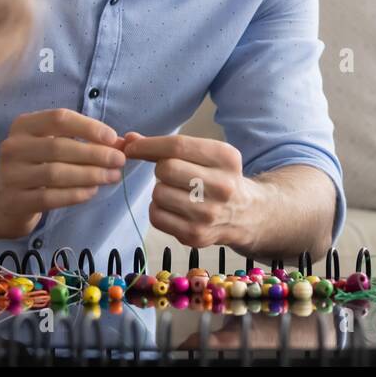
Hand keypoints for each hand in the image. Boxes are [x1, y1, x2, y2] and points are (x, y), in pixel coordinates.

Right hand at [0, 109, 125, 239]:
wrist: (0, 201)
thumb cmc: (36, 168)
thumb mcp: (54, 147)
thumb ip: (85, 141)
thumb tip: (124, 142)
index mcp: (24, 126)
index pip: (59, 118)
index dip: (89, 127)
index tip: (113, 138)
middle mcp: (13, 147)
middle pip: (59, 146)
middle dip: (94, 153)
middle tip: (119, 160)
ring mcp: (11, 175)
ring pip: (55, 173)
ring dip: (89, 174)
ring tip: (112, 176)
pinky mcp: (15, 201)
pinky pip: (50, 197)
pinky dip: (75, 194)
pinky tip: (92, 191)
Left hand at [122, 132, 255, 250]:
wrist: (246, 214)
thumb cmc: (219, 177)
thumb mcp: (206, 154)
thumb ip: (168, 146)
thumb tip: (129, 141)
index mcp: (226, 158)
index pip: (177, 146)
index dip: (147, 145)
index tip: (131, 147)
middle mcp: (222, 186)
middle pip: (166, 169)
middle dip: (160, 168)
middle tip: (170, 174)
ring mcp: (209, 214)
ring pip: (158, 193)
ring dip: (159, 190)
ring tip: (176, 192)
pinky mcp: (196, 235)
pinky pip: (156, 216)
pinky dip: (158, 209)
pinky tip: (173, 208)